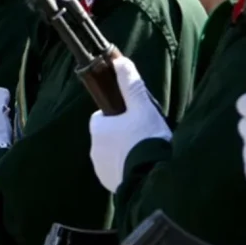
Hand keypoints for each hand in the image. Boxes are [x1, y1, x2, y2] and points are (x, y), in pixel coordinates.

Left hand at [89, 57, 171, 191]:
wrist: (151, 180)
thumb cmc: (146, 140)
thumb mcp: (142, 108)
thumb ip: (130, 85)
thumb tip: (119, 61)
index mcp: (97, 128)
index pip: (103, 117)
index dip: (120, 115)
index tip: (136, 119)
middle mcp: (94, 149)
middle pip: (109, 135)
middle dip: (123, 135)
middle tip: (144, 137)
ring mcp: (100, 168)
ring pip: (113, 154)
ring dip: (125, 153)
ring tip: (145, 154)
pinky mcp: (109, 183)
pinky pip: (117, 171)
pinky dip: (127, 169)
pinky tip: (142, 169)